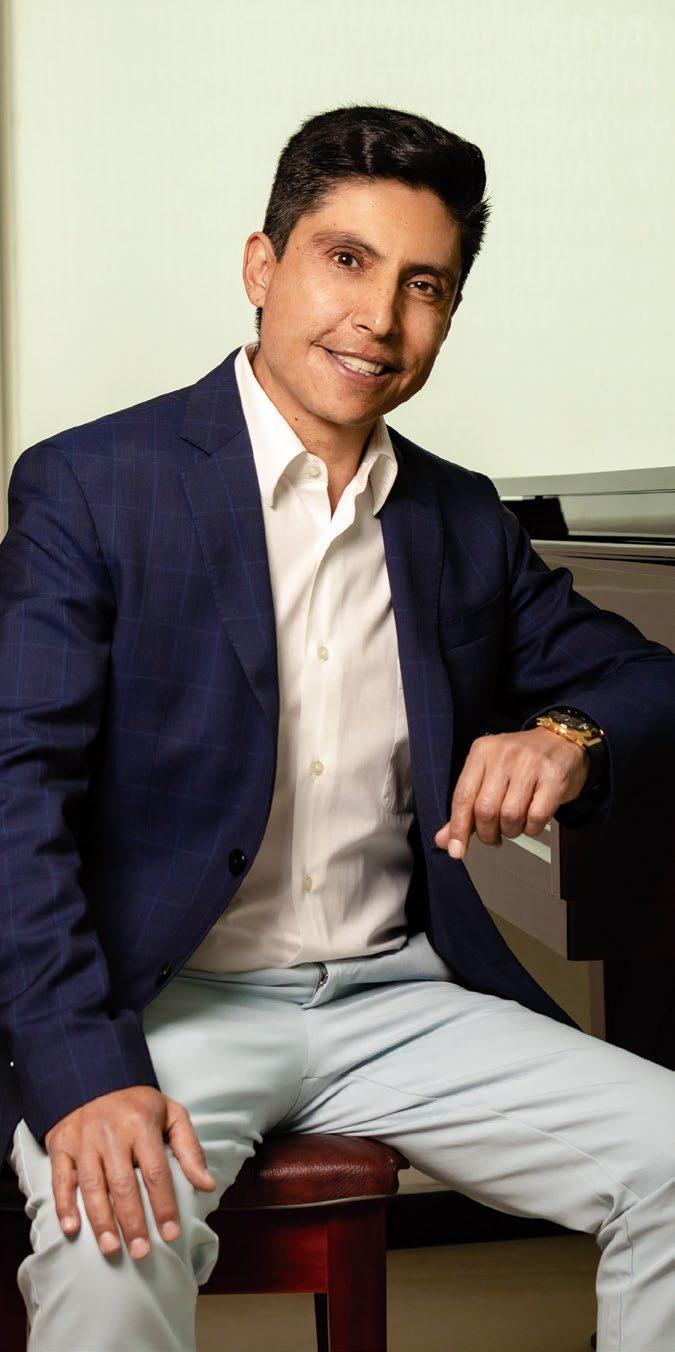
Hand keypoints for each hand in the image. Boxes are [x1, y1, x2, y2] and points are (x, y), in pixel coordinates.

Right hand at [44, 1084, 216, 1260]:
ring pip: (92, 1187)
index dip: (164, 1206)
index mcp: (141, 1125)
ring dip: (101, 1221)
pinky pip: (61, 1180)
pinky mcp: (61, 1146)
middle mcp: (110, 1134)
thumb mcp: (171, 1114)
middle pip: (124, 1185)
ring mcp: (83, 1141)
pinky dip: (65, 1205)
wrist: (92, 1076)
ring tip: (112, 1249)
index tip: (171, 1234)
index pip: (156, 1173)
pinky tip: (72, 1229)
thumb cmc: (137, 1103)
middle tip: (142, 1252)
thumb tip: (208, 1185)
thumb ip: (190, 1149)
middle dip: (133, 1222)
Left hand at [434, 727, 588, 859]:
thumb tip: (445, 840)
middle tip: (493, 836)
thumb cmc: (522, 762)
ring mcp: (530, 764)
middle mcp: (504, 755)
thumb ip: (466, 808)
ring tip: (514, 825)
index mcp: (482, 752)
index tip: (456, 850)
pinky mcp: (553, 777)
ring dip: (511, 831)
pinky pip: (536, 817)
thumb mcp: (489, 775)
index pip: (463, 796)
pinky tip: (531, 822)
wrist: (562, 741)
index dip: (458, 828)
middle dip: (487, 833)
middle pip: (485, 810)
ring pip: (510, 816)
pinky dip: (531, 829)